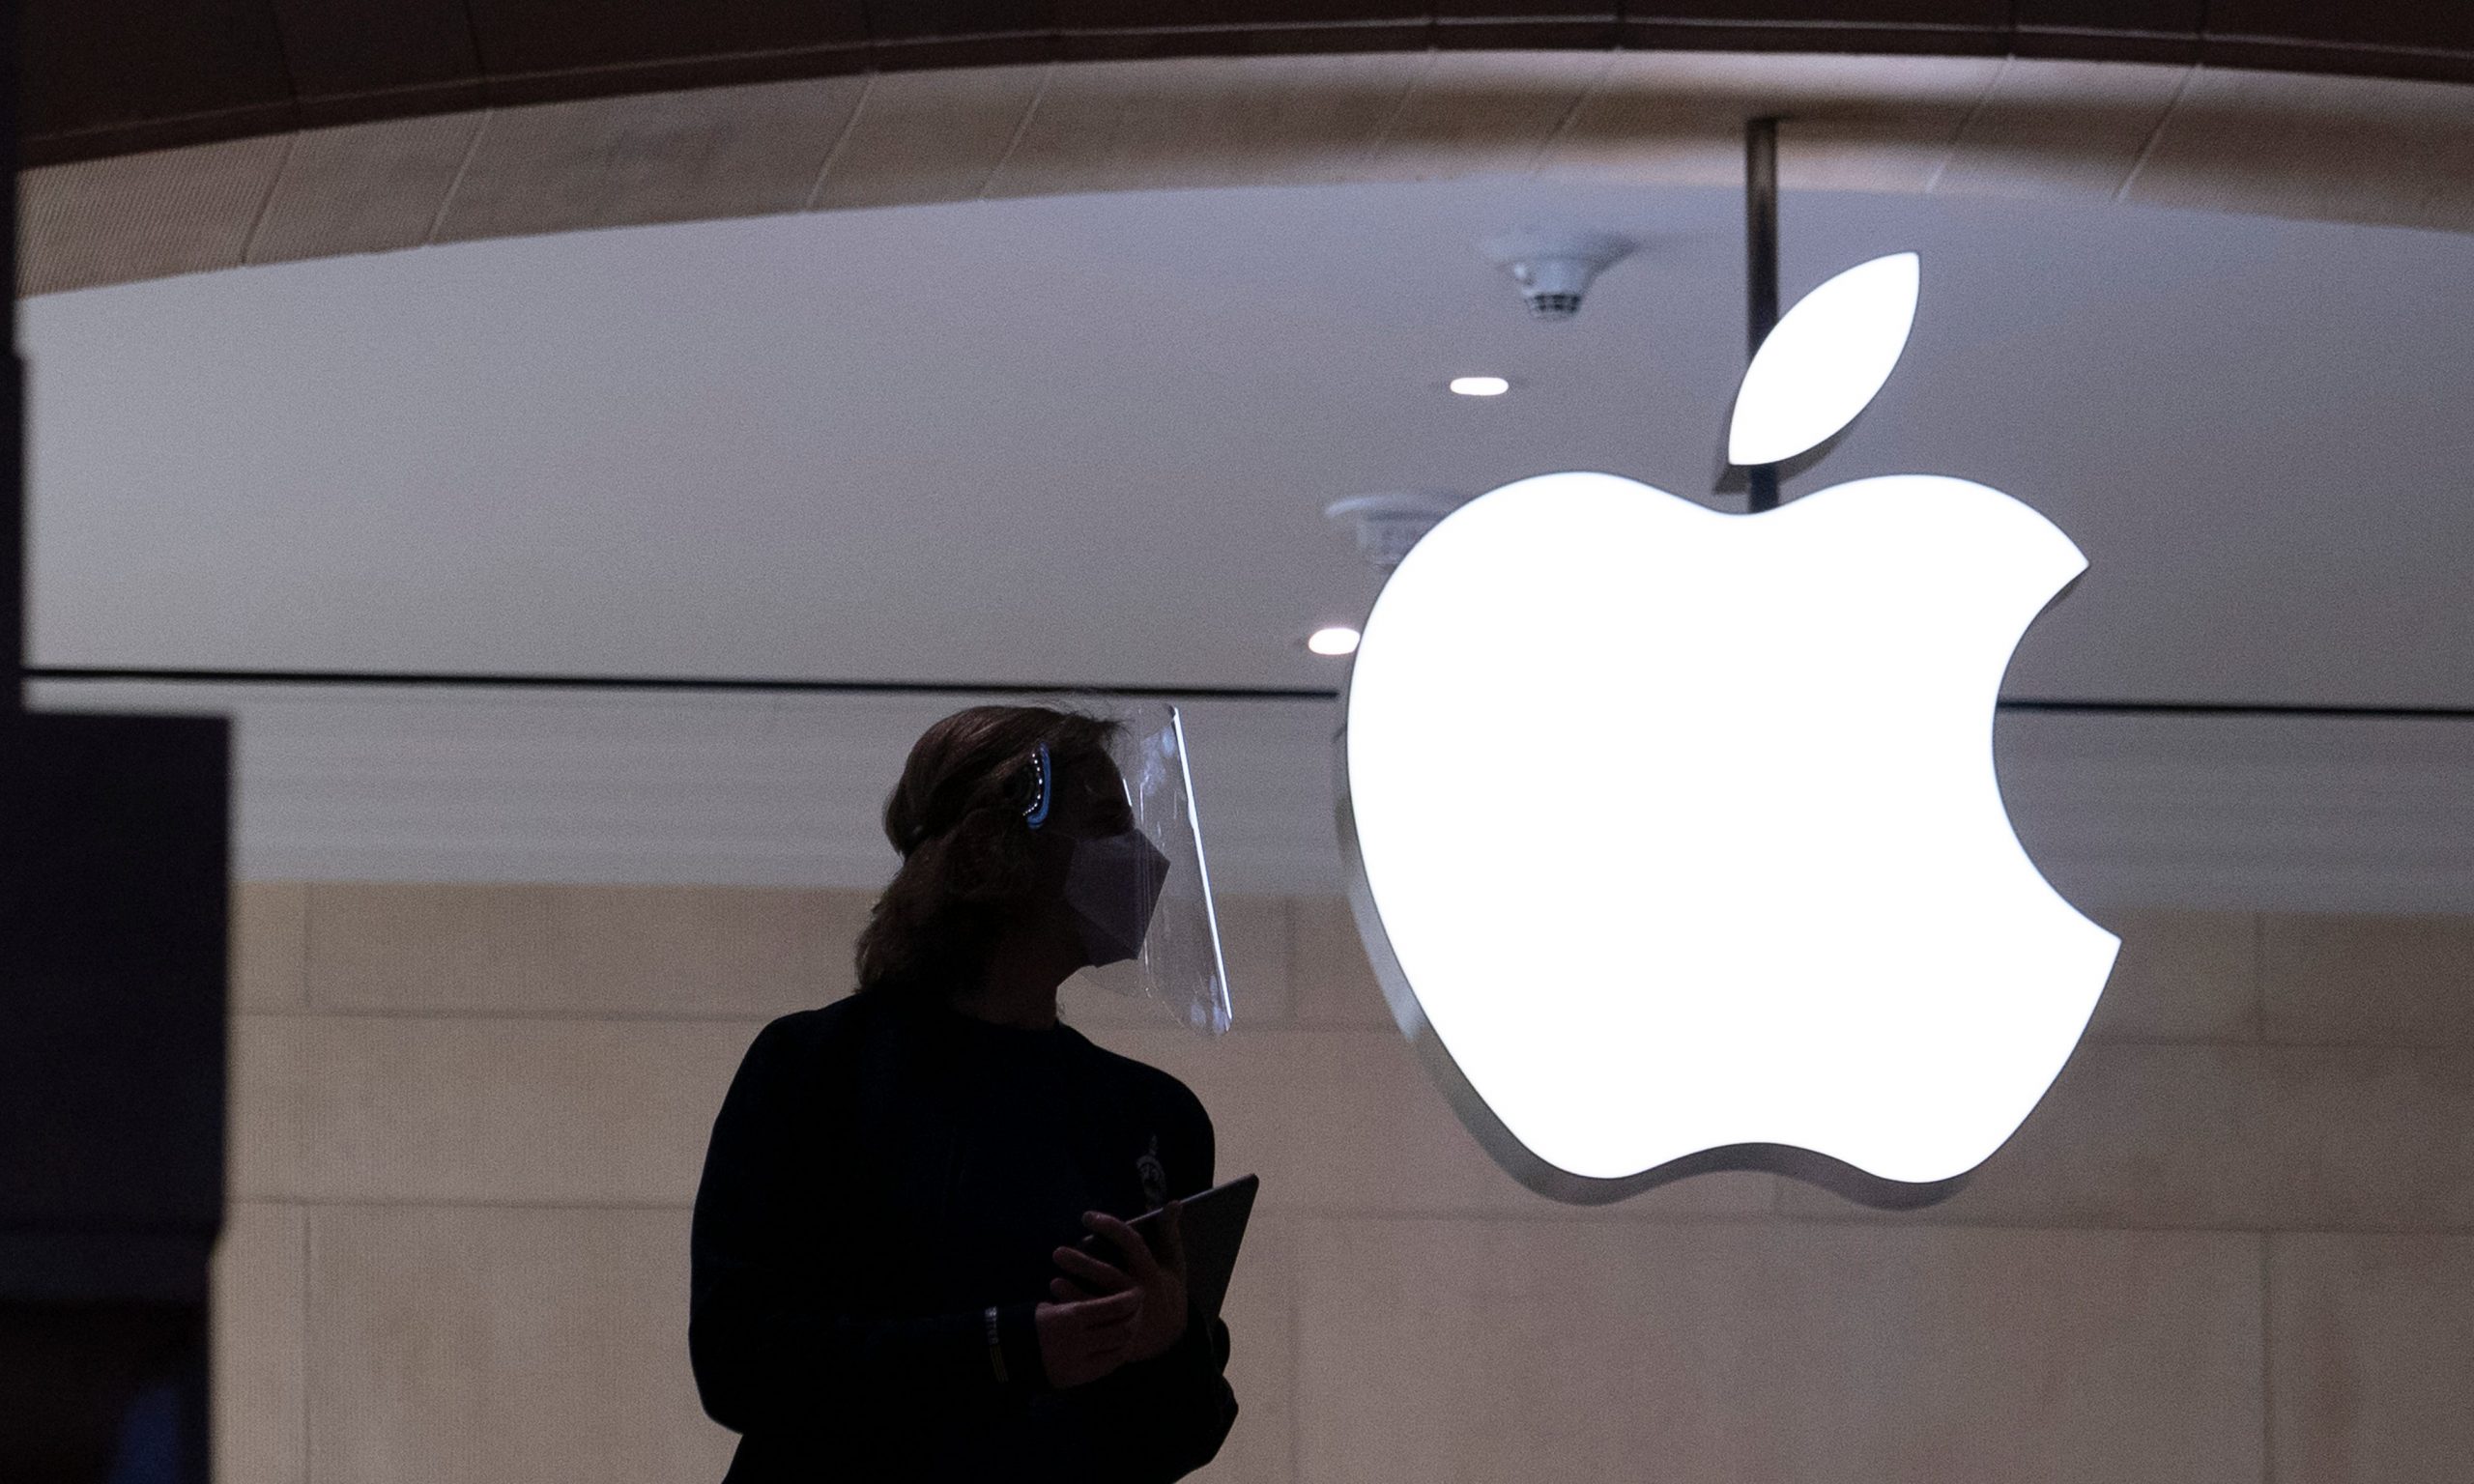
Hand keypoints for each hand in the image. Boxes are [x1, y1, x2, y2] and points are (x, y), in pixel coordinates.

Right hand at [1033, 1286, 1141, 1388]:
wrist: (1004, 1354)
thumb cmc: (1030, 1322)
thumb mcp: (1054, 1307)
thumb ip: (1082, 1306)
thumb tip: (1117, 1301)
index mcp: (1071, 1316)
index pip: (1114, 1307)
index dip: (1131, 1299)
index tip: (1138, 1293)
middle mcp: (1078, 1341)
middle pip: (1123, 1329)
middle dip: (1135, 1319)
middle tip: (1138, 1311)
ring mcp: (1078, 1362)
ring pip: (1120, 1350)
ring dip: (1129, 1338)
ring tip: (1131, 1328)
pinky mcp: (1076, 1378)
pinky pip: (1107, 1366)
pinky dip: (1117, 1354)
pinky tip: (1118, 1346)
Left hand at [1049, 1201, 1188, 1363]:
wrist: (1170, 1334)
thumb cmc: (1167, 1288)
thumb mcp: (1173, 1261)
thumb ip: (1169, 1232)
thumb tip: (1175, 1202)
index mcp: (1151, 1270)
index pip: (1131, 1243)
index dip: (1110, 1227)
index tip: (1086, 1217)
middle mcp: (1138, 1291)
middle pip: (1109, 1275)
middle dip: (1083, 1264)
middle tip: (1057, 1253)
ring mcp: (1127, 1314)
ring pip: (1098, 1303)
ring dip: (1074, 1292)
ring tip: (1054, 1281)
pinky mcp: (1116, 1330)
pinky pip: (1093, 1322)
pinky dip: (1075, 1311)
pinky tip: (1057, 1301)